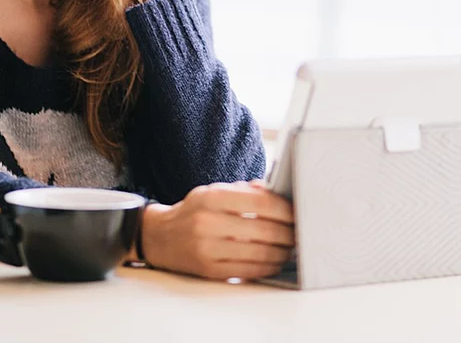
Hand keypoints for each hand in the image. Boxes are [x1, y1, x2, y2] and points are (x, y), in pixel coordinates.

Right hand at [141, 181, 294, 280]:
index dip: (286, 210)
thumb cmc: (194, 212)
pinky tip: (276, 261)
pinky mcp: (209, 270)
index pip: (261, 203)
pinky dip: (268, 267)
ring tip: (291, 249)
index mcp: (212, 197)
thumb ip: (245, 191)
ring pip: (259, 253)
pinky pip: (248, 270)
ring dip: (282, 253)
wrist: (159, 237)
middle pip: (264, 230)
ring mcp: (208, 248)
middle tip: (300, 234)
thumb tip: (277, 191)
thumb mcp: (213, 192)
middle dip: (288, 234)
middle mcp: (208, 222)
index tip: (297, 214)